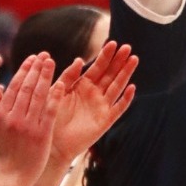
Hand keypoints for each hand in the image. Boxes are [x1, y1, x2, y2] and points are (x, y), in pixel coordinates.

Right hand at [0, 53, 58, 181]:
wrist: (12, 176)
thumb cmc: (2, 153)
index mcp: (1, 115)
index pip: (13, 87)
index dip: (24, 70)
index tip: (32, 59)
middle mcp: (14, 118)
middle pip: (26, 87)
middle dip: (36, 68)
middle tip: (44, 54)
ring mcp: (28, 125)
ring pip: (38, 95)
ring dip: (45, 76)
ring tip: (51, 62)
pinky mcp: (42, 134)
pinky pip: (50, 110)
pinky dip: (55, 96)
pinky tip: (61, 83)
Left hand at [49, 41, 137, 162]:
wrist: (51, 142)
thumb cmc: (51, 116)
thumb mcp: (57, 92)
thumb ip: (68, 76)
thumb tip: (79, 60)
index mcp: (82, 85)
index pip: (97, 67)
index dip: (105, 56)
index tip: (113, 43)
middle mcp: (94, 94)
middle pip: (110, 74)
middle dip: (119, 61)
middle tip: (127, 47)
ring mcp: (101, 106)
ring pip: (117, 87)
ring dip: (125, 74)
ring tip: (134, 59)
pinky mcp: (105, 121)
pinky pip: (118, 108)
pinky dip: (125, 99)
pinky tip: (132, 87)